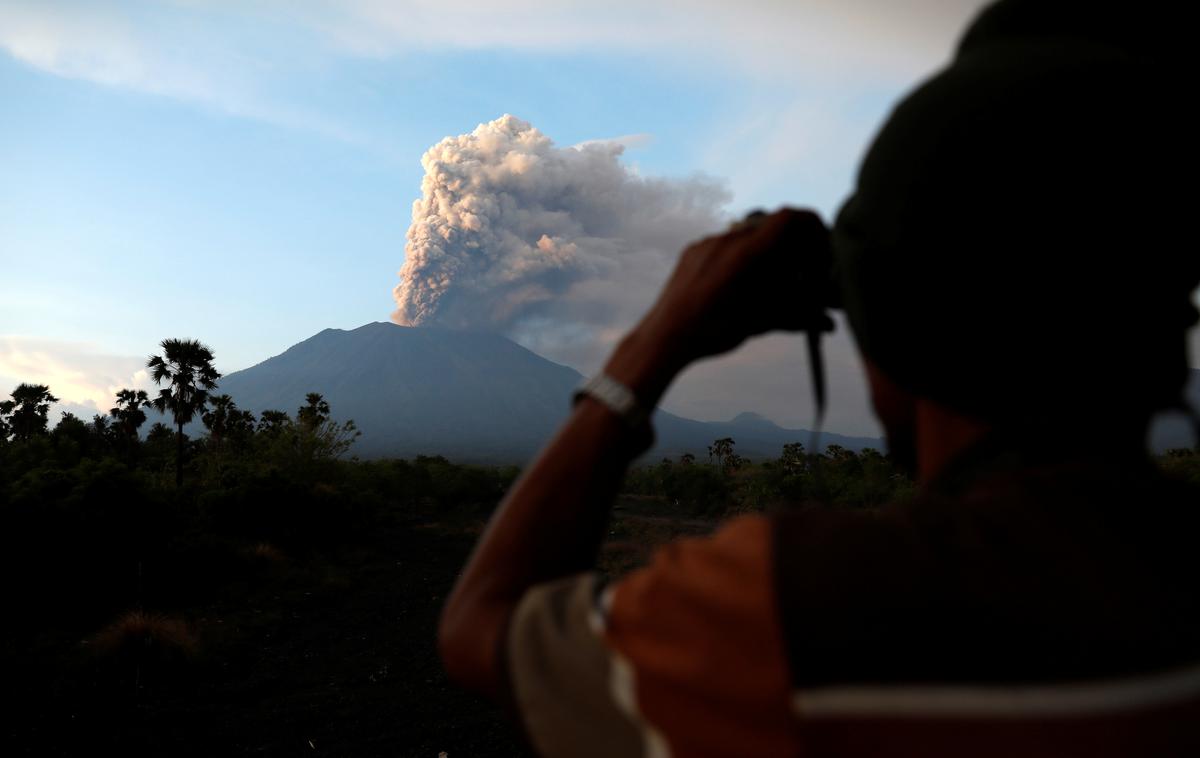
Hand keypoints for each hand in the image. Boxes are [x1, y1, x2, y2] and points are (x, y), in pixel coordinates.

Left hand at [605, 207, 832, 404]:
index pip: (788, 219)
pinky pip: (726, 242)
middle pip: (771, 226)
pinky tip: (739, 283)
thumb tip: (828, 323)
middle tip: (798, 269)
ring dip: (766, 250)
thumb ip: (797, 316)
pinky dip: (742, 256)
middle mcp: (726, 240)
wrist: (665, 336)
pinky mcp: (693, 249)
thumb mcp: (760, 323)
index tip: (820, 245)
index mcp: (745, 254)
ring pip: (748, 234)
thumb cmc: (713, 332)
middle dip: (790, 244)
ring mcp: (707, 242)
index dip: (811, 225)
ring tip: (768, 280)